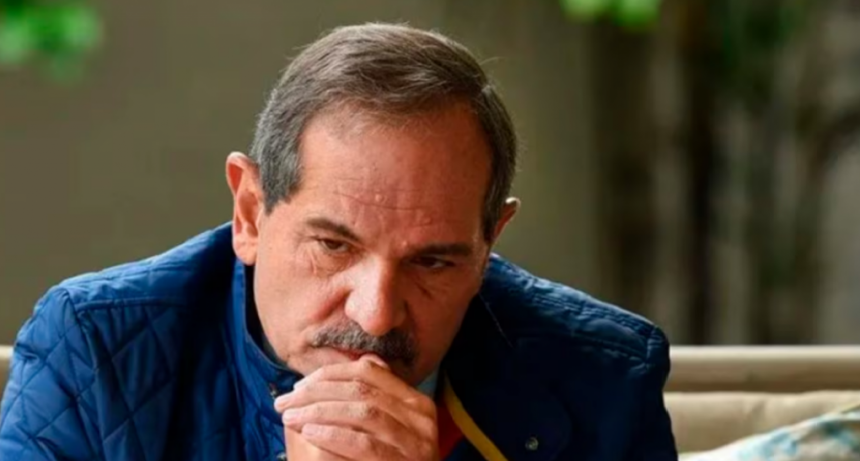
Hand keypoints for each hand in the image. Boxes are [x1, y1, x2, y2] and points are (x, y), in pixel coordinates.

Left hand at [275, 355, 439, 460]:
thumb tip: (364, 361)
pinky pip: (364, 443)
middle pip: (362, 390)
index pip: (369, 373)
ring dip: (320, 411)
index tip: (298, 385)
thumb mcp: (387, 429)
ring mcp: (416, 442)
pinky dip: (333, 435)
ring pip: (363, 412)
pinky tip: (309, 433)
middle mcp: (421, 418)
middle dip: (317, 392)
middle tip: (285, 402)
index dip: (329, 374)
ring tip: (290, 417)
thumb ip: (376, 399)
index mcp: (415, 403)